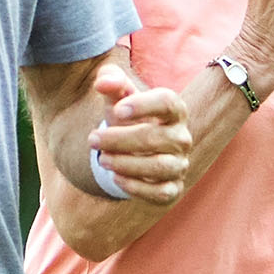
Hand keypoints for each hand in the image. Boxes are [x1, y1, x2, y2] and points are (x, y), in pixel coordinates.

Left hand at [88, 63, 192, 205]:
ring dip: (127, 164)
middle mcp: (181, 137)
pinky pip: (161, 192)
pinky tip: (116, 178)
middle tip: (92, 139)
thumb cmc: (126, 116)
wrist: (131, 148)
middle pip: (156, 137)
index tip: (116, 109)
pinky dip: (137, 187)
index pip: (167, 102)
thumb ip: (110, 81)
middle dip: (119, 139)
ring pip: (160, 166)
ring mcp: (179, 164)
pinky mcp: (173, 188)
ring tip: (102, 159)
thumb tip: (102, 83)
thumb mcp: (117, 97)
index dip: (143, 105)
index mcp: (173, 110)